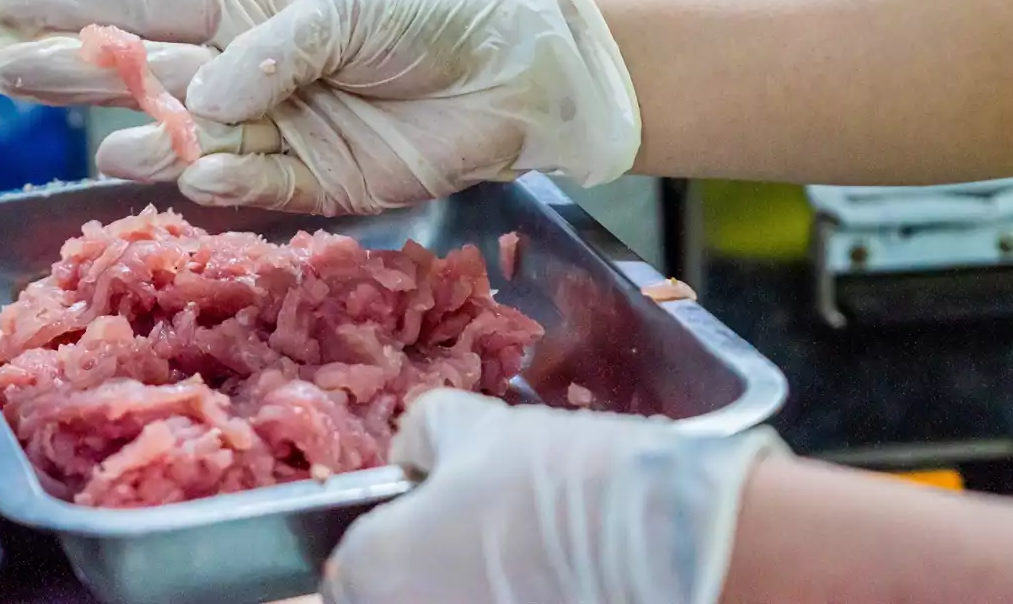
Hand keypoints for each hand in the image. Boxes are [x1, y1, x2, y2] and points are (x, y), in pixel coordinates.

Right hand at [0, 0, 640, 214]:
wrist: (508, 76)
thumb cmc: (428, 19)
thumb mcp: (342, 10)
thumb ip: (272, 51)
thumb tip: (202, 96)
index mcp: (249, 14)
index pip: (143, 7)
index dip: (70, 10)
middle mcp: (251, 76)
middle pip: (147, 77)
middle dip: (79, 75)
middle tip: (7, 77)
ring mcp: (279, 132)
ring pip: (194, 141)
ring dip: (153, 140)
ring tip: (116, 140)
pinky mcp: (317, 183)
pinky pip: (257, 184)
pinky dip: (228, 178)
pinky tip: (200, 166)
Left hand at [324, 390, 785, 603]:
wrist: (662, 541)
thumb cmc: (554, 479)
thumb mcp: (474, 426)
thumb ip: (423, 432)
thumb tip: (416, 449)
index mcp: (369, 570)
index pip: (350, 554)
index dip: (394, 525)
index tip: (434, 508)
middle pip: (392, 592)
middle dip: (428, 563)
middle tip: (487, 529)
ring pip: (446, 602)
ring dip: (469, 584)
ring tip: (528, 554)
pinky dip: (510, 596)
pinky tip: (554, 581)